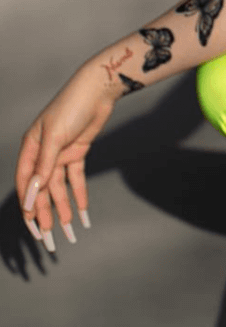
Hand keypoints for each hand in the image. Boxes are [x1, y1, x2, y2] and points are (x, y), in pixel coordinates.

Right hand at [15, 60, 116, 252]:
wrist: (99, 89)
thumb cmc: (72, 107)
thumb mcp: (54, 137)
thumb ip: (44, 166)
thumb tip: (32, 193)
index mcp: (30, 149)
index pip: (26, 183)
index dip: (28, 205)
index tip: (33, 224)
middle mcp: (43, 153)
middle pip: (42, 189)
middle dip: (46, 213)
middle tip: (49, 237)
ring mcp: (61, 153)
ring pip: (60, 188)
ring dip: (64, 207)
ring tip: (68, 230)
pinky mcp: (78, 151)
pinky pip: (76, 178)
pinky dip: (79, 193)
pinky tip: (82, 211)